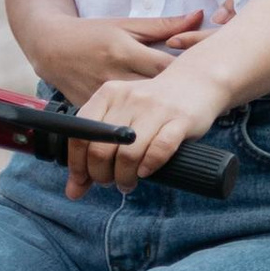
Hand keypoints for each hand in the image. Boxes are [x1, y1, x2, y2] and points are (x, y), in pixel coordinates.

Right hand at [29, 9, 203, 117]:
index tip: (205, 84)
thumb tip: (199, 15)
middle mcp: (114, 75)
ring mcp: (101, 95)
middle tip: (197, 110)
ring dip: (153, 122)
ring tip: (175, 128)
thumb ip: (164, 25)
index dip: (186, 78)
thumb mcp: (127, 25)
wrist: (51, 48)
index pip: (164, 69)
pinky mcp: (90, 108)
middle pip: (152, 97)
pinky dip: (130, 128)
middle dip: (174, 104)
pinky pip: (114, 122)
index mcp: (126, 52)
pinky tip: (147, 135)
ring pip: (134, 116)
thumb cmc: (93, 33)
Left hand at [62, 43, 229, 195]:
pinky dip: (149, 166)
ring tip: (127, 183)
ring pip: (128, 154)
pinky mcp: (180, 119)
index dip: (78, 165)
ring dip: (125, 177)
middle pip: (101, 149)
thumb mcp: (120, 117)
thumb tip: (74, 190)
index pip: (80, 135)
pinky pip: (160, 149)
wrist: (195, 81)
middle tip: (109, 182)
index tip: (82, 182)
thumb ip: (95, 148)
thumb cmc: (151, 107)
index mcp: (108, 94)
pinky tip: (146, 171)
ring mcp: (155, 108)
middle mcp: (129, 98)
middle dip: (101, 175)